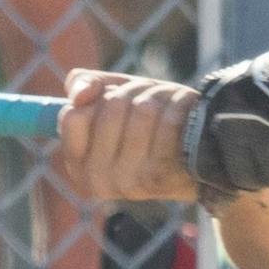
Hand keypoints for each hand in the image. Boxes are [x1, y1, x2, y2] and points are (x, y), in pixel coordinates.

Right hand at [54, 70, 199, 202]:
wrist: (197, 157)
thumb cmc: (149, 124)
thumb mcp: (112, 99)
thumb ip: (85, 86)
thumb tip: (78, 95)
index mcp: (79, 168)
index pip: (71, 117)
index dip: (97, 97)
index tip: (114, 102)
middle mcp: (98, 180)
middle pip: (110, 107)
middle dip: (132, 92)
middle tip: (147, 104)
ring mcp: (128, 181)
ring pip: (141, 109)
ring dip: (158, 97)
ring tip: (166, 112)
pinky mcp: (160, 175)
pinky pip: (167, 121)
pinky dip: (178, 108)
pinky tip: (183, 120)